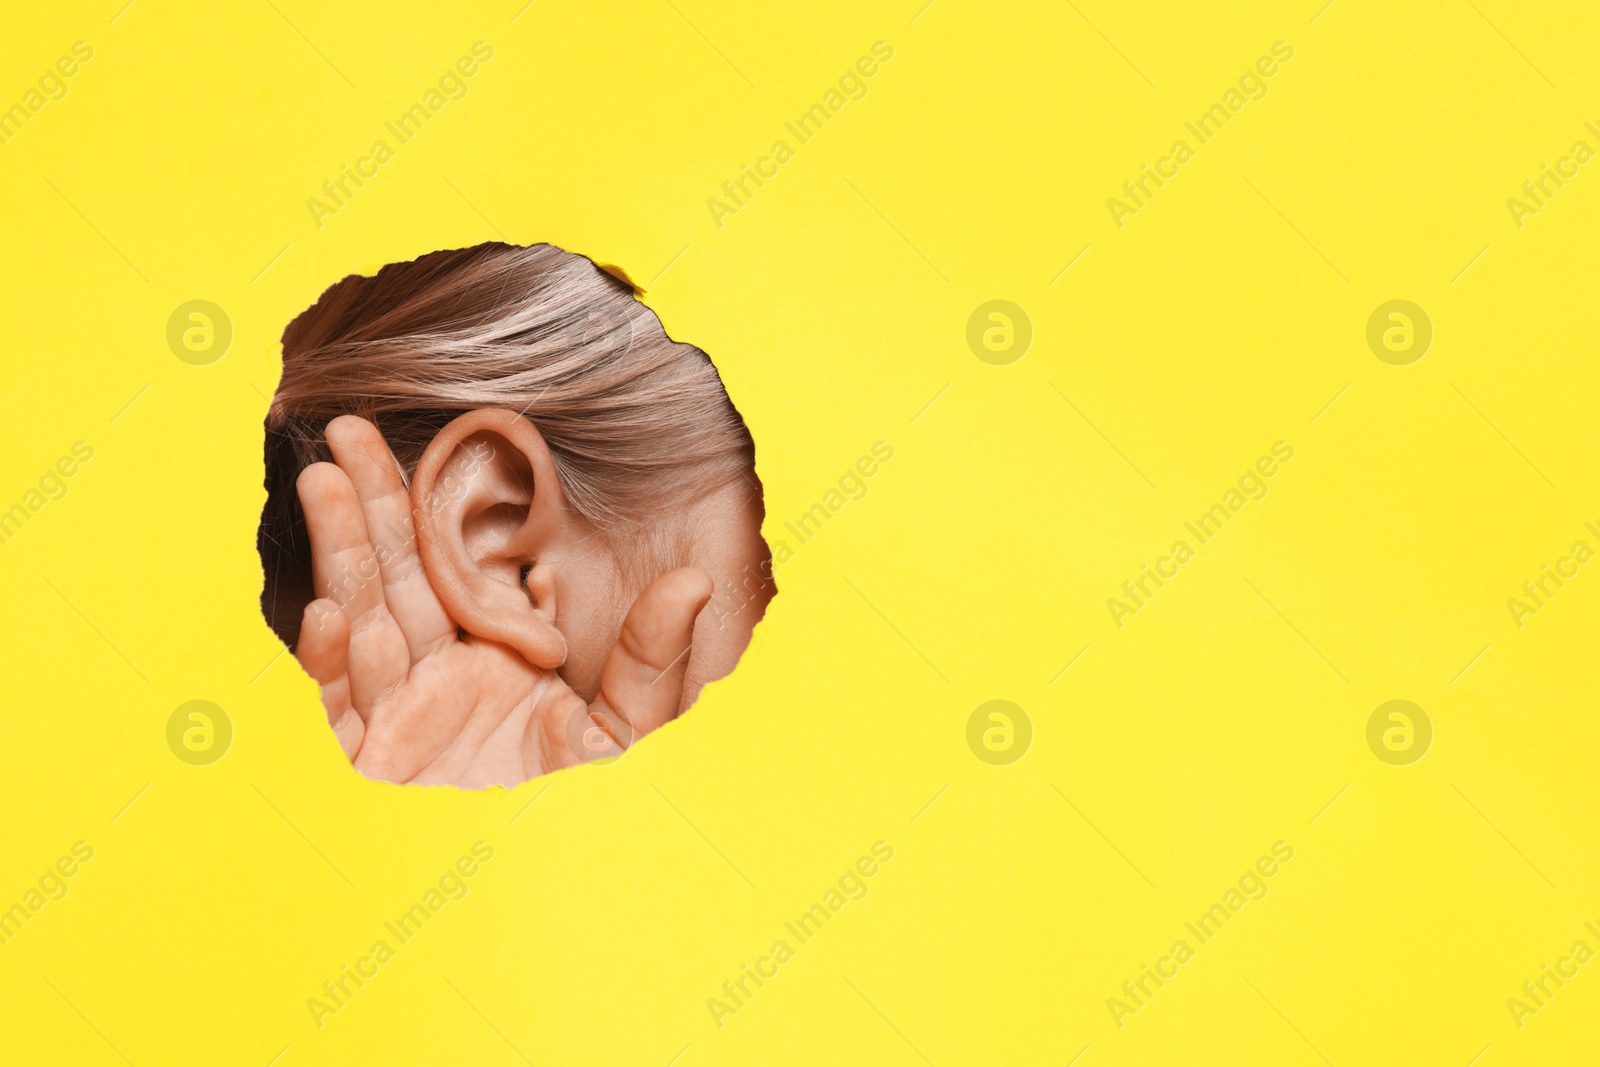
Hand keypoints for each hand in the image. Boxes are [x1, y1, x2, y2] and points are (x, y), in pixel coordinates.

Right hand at [291, 416, 711, 787]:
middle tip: (348, 429)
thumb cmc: (581, 794)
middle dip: (371, 502)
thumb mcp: (628, 722)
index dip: (437, 507)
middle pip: (398, 570)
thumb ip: (657, 656)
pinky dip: (331, 658)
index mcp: (493, 644)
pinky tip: (330, 612)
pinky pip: (341, 698)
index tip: (425, 447)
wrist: (541, 868)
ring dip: (342, 550)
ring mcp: (399, 705)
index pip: (458, 564)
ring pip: (364, 614)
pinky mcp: (369, 751)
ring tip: (325, 481)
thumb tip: (695, 583)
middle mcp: (439, 664)